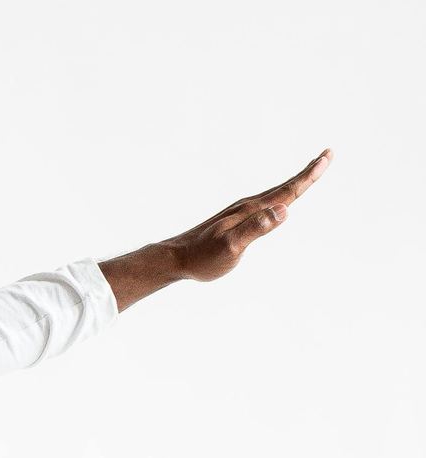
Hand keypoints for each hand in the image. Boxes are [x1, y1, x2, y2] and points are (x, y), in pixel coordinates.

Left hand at [161, 149, 332, 285]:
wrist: (175, 258)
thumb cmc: (202, 258)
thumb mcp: (231, 247)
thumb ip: (256, 229)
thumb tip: (284, 210)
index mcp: (251, 210)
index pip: (287, 191)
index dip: (309, 176)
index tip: (327, 157)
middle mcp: (247, 206)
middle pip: (284, 187)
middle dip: (308, 172)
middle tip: (327, 154)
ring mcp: (240, 213)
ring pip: (274, 194)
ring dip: (294, 183)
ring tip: (309, 172)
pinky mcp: (234, 221)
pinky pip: (263, 204)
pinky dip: (278, 197)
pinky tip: (277, 202)